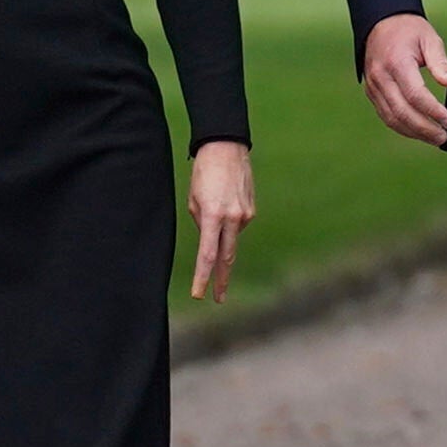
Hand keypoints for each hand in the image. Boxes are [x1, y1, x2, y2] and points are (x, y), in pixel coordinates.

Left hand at [189, 140, 255, 301]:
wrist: (226, 148)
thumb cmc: (204, 173)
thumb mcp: (194, 200)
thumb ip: (202, 224)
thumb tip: (211, 241)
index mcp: (214, 216)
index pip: (208, 255)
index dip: (203, 277)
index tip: (199, 294)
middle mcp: (233, 218)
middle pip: (227, 257)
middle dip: (221, 279)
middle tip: (218, 298)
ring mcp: (245, 215)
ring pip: (229, 236)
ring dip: (219, 232)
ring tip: (210, 203)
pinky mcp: (251, 210)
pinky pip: (236, 224)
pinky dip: (227, 221)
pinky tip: (223, 203)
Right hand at [360, 13, 446, 145]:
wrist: (381, 22)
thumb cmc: (409, 30)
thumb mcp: (429, 39)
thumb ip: (440, 63)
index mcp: (396, 62)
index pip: (415, 95)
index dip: (432, 111)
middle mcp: (381, 77)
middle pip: (402, 111)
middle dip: (424, 128)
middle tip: (443, 136)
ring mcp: (373, 86)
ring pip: (392, 118)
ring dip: (414, 132)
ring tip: (435, 138)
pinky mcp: (371, 92)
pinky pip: (386, 115)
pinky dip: (402, 127)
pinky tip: (418, 132)